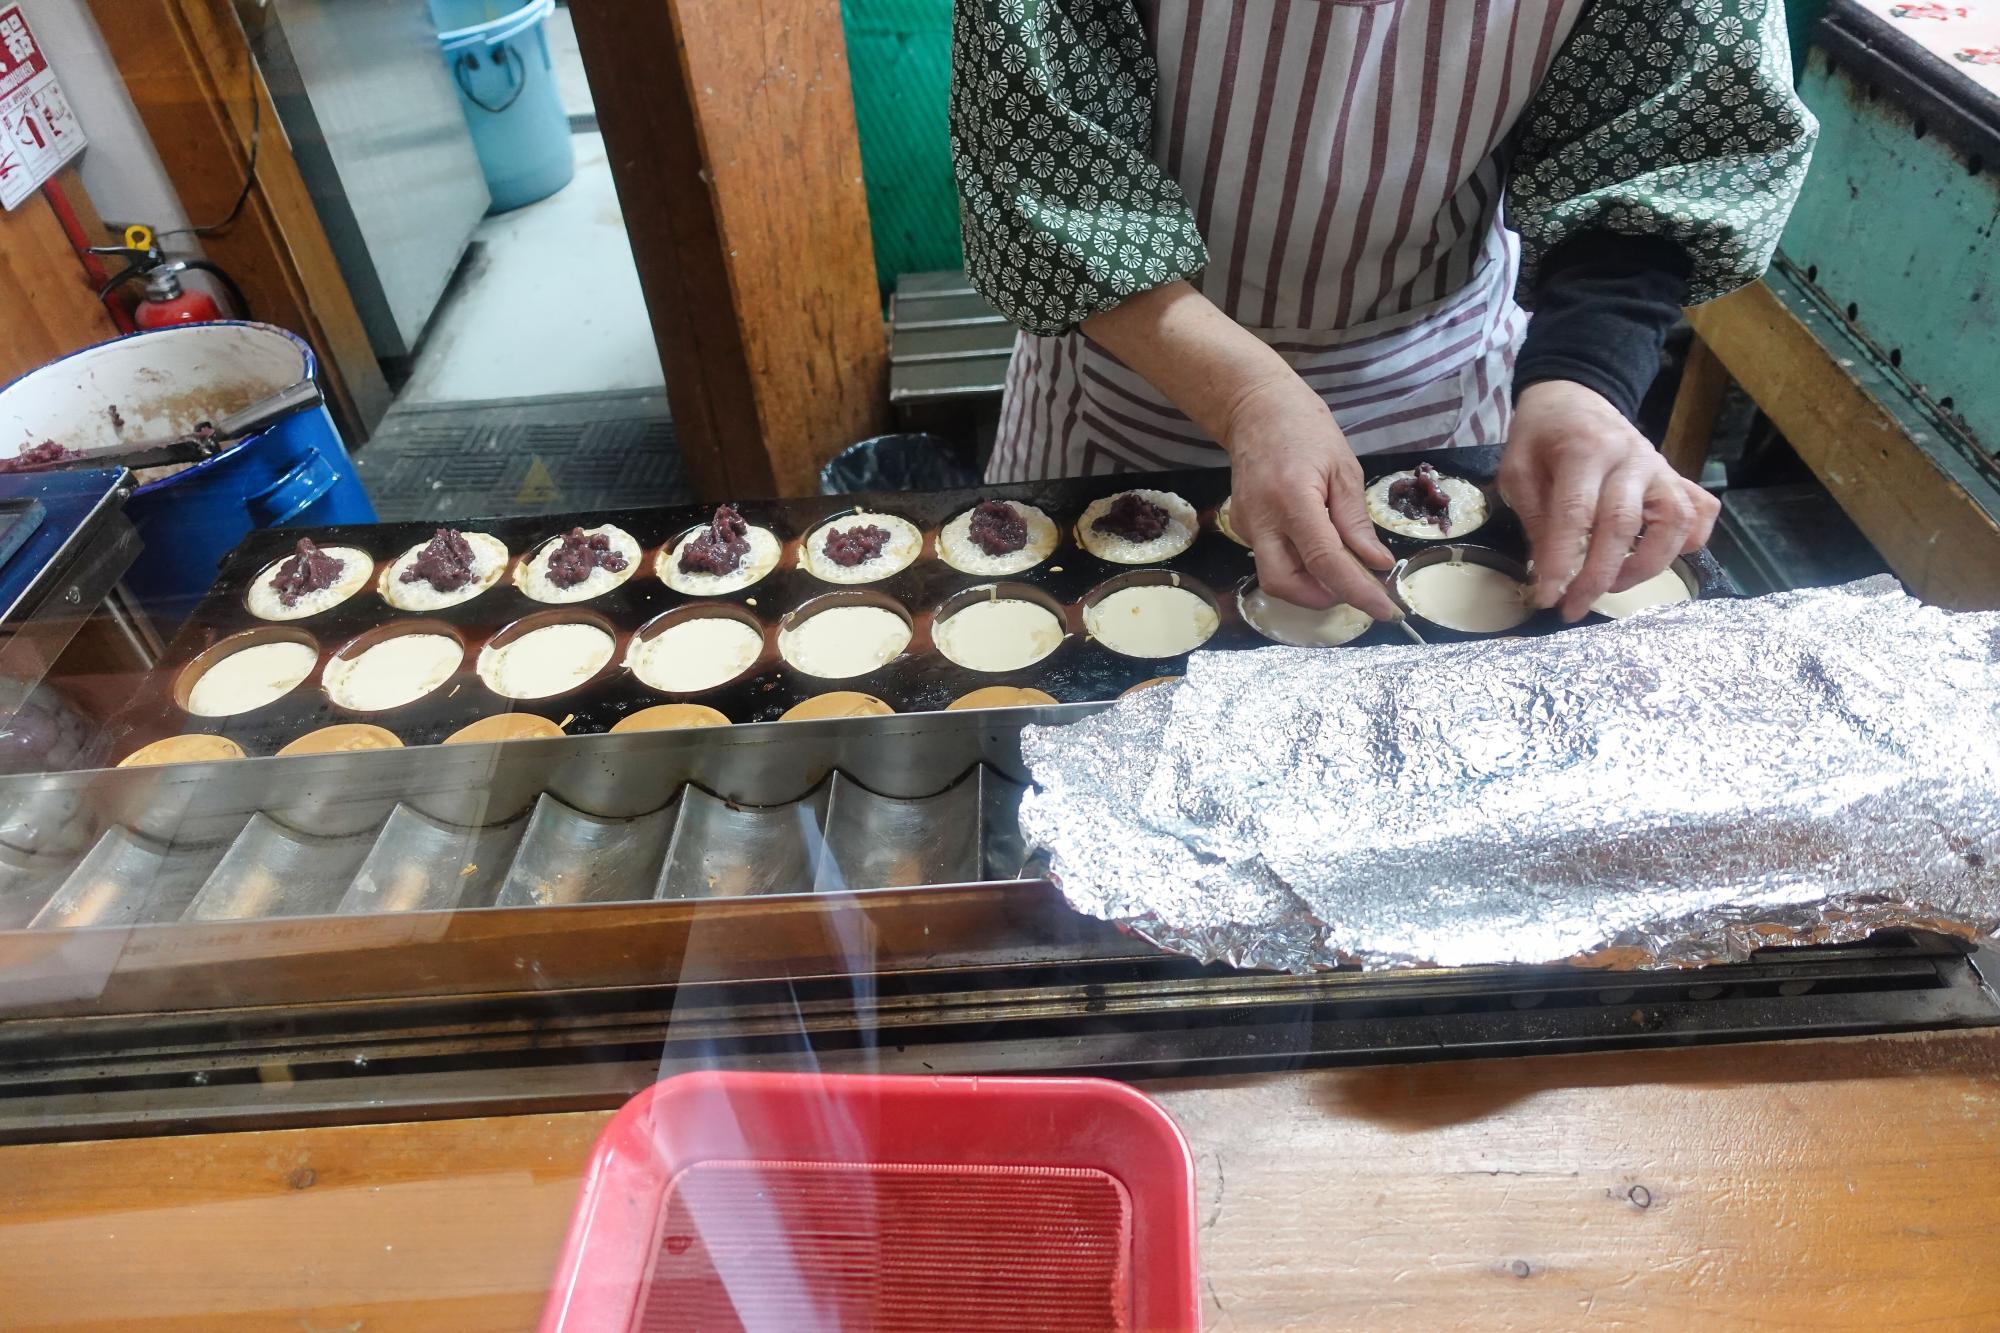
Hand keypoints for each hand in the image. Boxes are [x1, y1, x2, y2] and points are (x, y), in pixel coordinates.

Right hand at [1221, 371, 1399, 618]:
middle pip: (1284, 585)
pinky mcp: (1240, 526)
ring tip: (1338, 563)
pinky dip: (1297, 563)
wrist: (1255, 408)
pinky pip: (1270, 558)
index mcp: (1293, 499)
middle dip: (1320, 598)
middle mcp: (1262, 519)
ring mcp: (1245, 524)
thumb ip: (1356, 521)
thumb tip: (1376, 563)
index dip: (1357, 591)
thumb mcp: (1343, 469)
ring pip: (1275, 576)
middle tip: (1353, 588)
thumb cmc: (1305, 429)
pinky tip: (1314, 543)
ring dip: (1309, 582)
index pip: (1325, 561)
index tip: (1385, 611)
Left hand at [1499, 380, 1718, 620]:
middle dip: (1599, 576)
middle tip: (1574, 608)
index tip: (1548, 598)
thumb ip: (1535, 515)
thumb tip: (1550, 570)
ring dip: (1646, 565)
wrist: (1574, 396)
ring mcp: (1661, 467)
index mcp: (1585, 450)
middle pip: (1623, 524)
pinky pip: (1700, 513)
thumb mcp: (1518, 468)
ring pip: (1674, 522)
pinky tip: (1657, 558)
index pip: (1575, 514)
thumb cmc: (1541, 434)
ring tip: (1612, 585)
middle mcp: (1631, 458)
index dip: (1562, 562)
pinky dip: (1688, 542)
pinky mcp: (1677, 477)